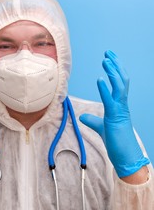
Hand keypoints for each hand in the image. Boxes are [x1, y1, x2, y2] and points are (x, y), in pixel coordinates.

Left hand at [79, 50, 148, 176]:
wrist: (126, 157)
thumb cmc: (117, 142)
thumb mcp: (102, 128)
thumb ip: (93, 121)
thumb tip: (83, 117)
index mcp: (119, 105)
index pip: (119, 83)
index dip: (115, 69)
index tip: (109, 58)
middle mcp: (122, 104)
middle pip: (121, 80)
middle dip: (115, 65)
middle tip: (108, 52)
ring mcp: (120, 110)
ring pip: (119, 86)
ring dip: (112, 72)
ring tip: (106, 59)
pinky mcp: (115, 118)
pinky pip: (111, 100)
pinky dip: (105, 89)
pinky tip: (100, 79)